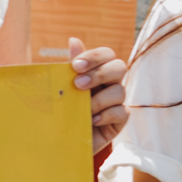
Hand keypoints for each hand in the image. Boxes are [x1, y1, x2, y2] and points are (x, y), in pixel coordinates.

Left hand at [70, 38, 128, 153]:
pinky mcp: (119, 121)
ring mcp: (115, 103)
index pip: (106, 54)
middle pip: (119, 67)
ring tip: (84, 108)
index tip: (75, 66)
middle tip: (78, 85)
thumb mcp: (62, 88)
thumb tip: (73, 40)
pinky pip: (122, 112)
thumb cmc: (60, 111)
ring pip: (120, 91)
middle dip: (99, 74)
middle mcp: (109, 84)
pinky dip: (107, 115)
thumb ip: (70, 66)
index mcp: (96, 71)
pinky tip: (92, 120)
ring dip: (100, 99)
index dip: (94, 57)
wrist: (59, 142)